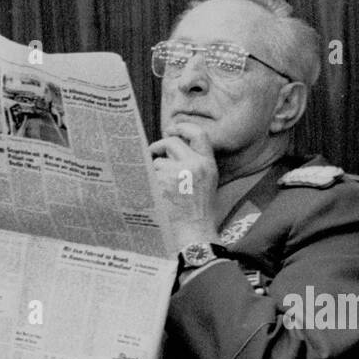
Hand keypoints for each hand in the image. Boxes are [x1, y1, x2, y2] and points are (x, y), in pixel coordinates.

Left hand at [149, 123, 218, 248]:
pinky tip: (158, 195)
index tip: (171, 129)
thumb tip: (173, 146)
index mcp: (208, 164)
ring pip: (158, 161)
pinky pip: (151, 175)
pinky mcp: (164, 182)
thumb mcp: (207, 182)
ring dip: (156, 171)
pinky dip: (150, 182)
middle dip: (160, 145)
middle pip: (173, 142)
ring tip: (164, 189)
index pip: (198, 133)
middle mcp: (195, 164)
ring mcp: (178, 173)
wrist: (195, 231)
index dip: (183, 127)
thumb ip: (196, 163)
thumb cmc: (199, 210)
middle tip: (153, 151)